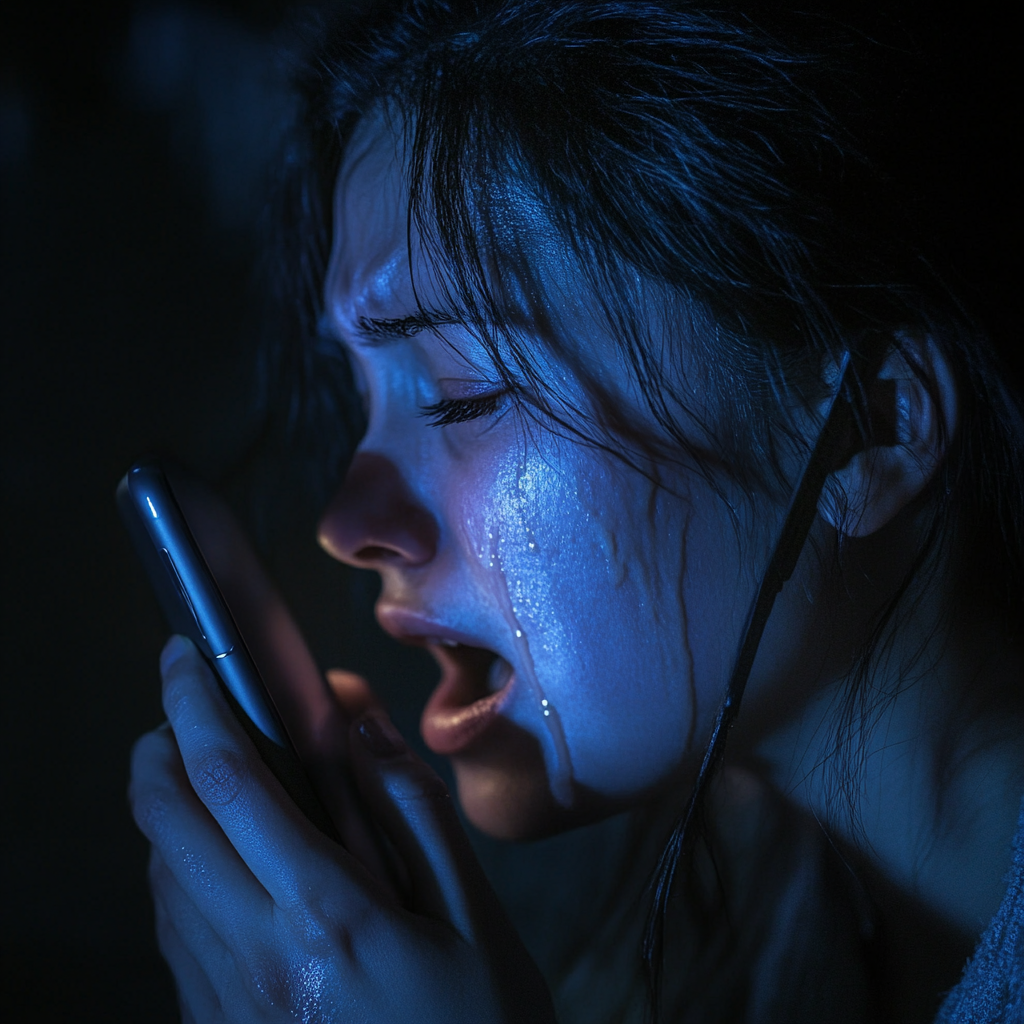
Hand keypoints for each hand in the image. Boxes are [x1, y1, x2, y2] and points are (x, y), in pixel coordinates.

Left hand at [129, 635, 554, 1022]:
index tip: (184, 657)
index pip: (230, 784)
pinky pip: (172, 932)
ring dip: (163, 809)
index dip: (195, 706)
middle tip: (178, 706)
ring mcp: (226, 1003)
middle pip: (167, 825)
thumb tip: (361, 724)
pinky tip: (213, 860)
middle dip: (157, 747)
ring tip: (199, 773)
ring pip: (158, 878)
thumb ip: (413, 813)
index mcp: (326, 917)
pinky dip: (175, 871)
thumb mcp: (474, 920)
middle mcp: (255, 957)